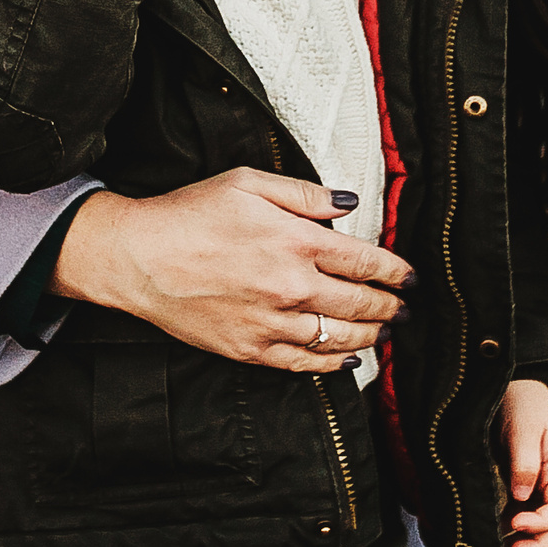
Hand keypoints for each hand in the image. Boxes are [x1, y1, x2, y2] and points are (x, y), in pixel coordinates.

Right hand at [51, 168, 414, 372]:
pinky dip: (332, 363)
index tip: (408, 276)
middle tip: (403, 306)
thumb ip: (304, 194)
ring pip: (340, 337)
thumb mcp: (248, 183)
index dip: (395, 271)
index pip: (366, 261)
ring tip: (384, 331)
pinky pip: (304, 363)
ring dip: (371, 335)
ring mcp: (272, 323)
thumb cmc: (187, 216)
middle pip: (361, 303)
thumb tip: (346, 203)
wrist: (138, 258)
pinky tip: (347, 358)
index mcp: (296, 241)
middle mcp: (291, 286)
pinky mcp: (250, 349)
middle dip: (390, 305)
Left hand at [501, 379, 547, 546]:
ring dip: (526, 540)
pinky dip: (512, 528)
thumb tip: (521, 498)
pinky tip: (495, 533)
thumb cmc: (521, 401)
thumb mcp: (523, 427)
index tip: (515, 524)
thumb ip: (524, 462)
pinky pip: (522, 513)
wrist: (512, 384)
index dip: (542, 522)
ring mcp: (537, 484)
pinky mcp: (519, 484)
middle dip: (539, 543)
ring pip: (540, 523)